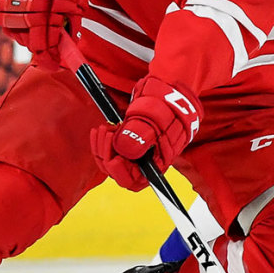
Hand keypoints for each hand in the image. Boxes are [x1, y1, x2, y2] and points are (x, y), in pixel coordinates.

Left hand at [92, 76, 201, 190]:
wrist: (171, 92)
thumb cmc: (168, 107)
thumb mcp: (156, 119)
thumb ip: (141, 135)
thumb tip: (123, 150)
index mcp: (155, 163)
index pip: (132, 180)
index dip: (119, 172)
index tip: (113, 157)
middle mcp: (143, 162)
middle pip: (117, 171)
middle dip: (106, 154)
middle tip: (107, 131)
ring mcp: (134, 152)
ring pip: (110, 160)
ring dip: (102, 146)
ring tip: (105, 127)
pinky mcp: (127, 142)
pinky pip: (109, 150)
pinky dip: (103, 141)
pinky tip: (102, 128)